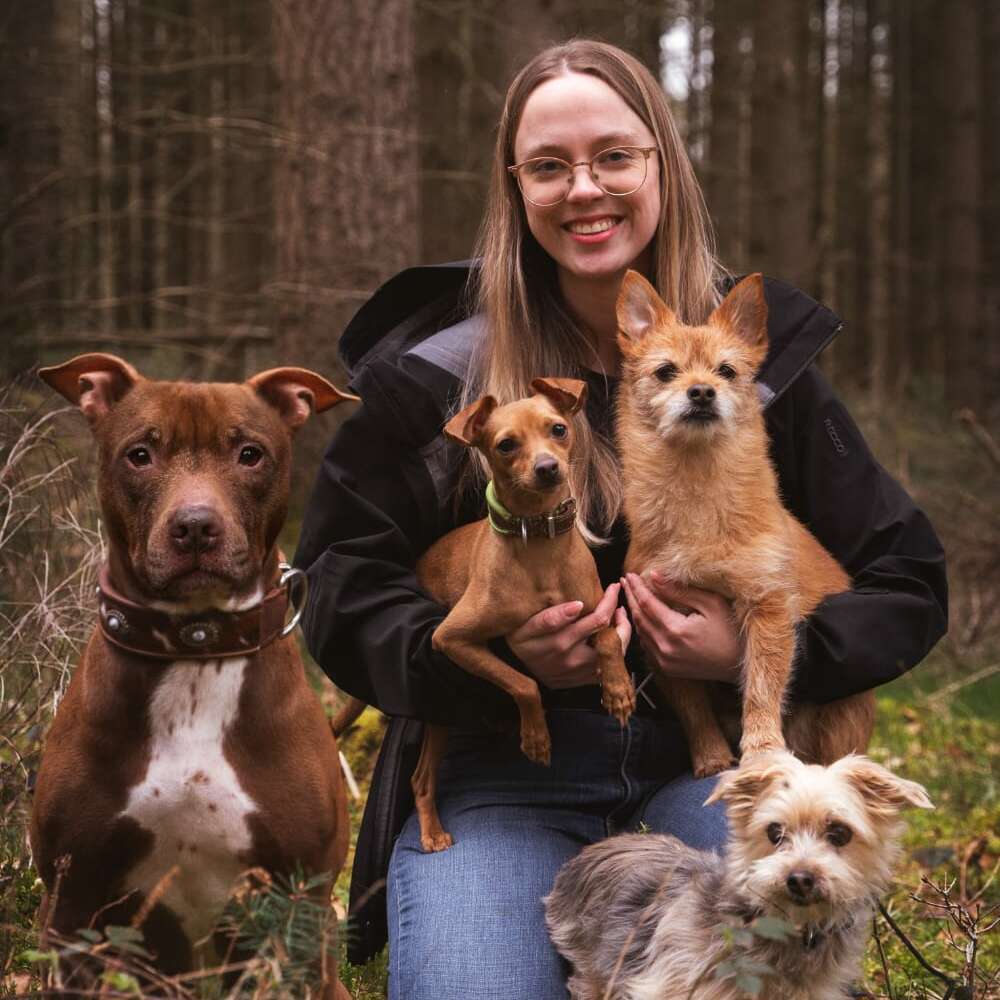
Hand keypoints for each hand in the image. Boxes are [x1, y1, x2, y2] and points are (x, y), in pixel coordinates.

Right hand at [507, 583, 631, 688]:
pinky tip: (611, 634)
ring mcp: (582, 672)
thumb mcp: (525, 627)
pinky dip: (616, 648)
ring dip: (622, 632)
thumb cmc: (522, 642)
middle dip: (621, 615)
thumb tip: (578, 605)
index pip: (597, 620)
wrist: (518, 671)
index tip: (614, 587)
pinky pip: (610, 664)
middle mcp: (574, 659)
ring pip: (615, 652)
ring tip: (618, 615)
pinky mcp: (585, 680)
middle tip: (618, 600)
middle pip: (613, 637)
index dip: (610, 602)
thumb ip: (549, 618)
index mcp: (561, 642)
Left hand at [620, 571, 741, 682]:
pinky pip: (647, 646)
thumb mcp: (711, 604)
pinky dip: (642, 630)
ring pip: (640, 633)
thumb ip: (680, 590)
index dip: (637, 587)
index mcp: (675, 630)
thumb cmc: (731, 631)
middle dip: (630, 598)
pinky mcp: (667, 669)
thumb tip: (654, 576)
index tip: (630, 574)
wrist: (740, 665)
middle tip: (625, 582)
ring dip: (634, 613)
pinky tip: (643, 618)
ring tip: (631, 596)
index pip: (646, 603)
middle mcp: (665, 648)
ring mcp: (665, 661)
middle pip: (638, 618)